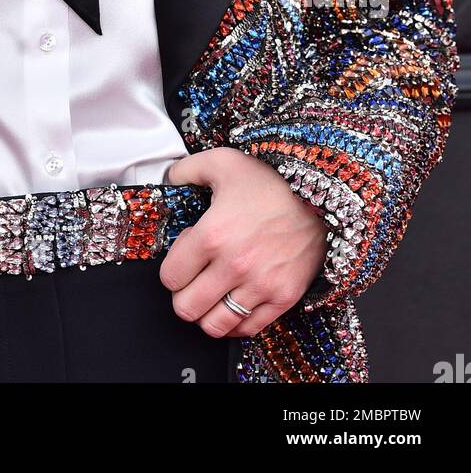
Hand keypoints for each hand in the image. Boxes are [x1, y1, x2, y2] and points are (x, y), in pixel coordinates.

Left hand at [159, 147, 328, 337]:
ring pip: (214, 325)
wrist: (320, 197)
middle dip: (182, 297)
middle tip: (191, 283)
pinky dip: (235, 324)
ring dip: (206, 314)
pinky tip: (233, 305)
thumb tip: (168, 179)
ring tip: (210, 297)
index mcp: (212, 235)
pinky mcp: (283, 297)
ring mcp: (260, 285)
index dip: (171, 269)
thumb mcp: (222, 161)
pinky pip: (248, 329)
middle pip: (187, 308)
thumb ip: (186, 169)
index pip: (170, 277)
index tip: (183, 260)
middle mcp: (234, 265)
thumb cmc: (272, 182)